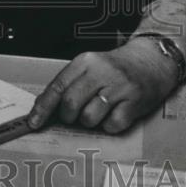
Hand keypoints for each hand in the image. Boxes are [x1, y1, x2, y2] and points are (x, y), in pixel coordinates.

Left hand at [27, 39, 178, 133]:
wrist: (152, 61)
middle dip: (68, 116)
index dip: (43, 108)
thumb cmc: (116, 68)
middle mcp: (101, 72)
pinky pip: (112, 125)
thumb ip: (70, 84)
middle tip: (74, 115)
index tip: (33, 122)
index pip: (57, 86)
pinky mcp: (134, 102)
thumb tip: (45, 109)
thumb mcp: (90, 67)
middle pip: (70, 104)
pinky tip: (114, 113)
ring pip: (89, 118)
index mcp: (85, 61)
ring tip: (99, 110)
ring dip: (89, 121)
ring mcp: (119, 87)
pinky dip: (109, 125)